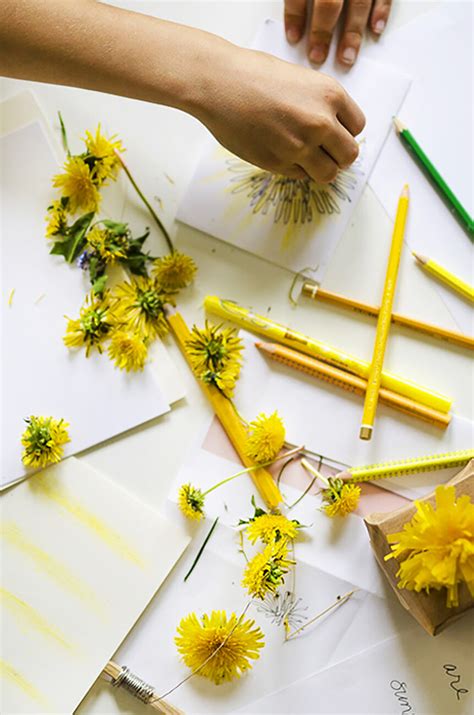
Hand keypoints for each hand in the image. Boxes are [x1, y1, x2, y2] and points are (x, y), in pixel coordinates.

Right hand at [195, 45, 364, 183]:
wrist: (219, 83)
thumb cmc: (254, 75)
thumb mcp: (301, 80)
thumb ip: (321, 104)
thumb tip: (333, 129)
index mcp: (330, 95)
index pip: (357, 127)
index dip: (345, 131)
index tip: (334, 132)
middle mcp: (319, 122)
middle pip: (349, 155)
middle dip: (338, 156)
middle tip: (324, 152)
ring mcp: (299, 146)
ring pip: (328, 173)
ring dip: (321, 169)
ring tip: (306, 158)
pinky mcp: (278, 163)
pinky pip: (300, 176)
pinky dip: (296, 169)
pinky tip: (281, 152)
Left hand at [284, 0, 391, 66]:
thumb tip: (294, 24)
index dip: (295, 15)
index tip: (293, 38)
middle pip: (329, 2)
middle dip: (323, 32)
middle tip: (317, 58)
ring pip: (358, 3)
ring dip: (352, 33)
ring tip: (346, 59)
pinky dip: (381, 12)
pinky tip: (375, 31)